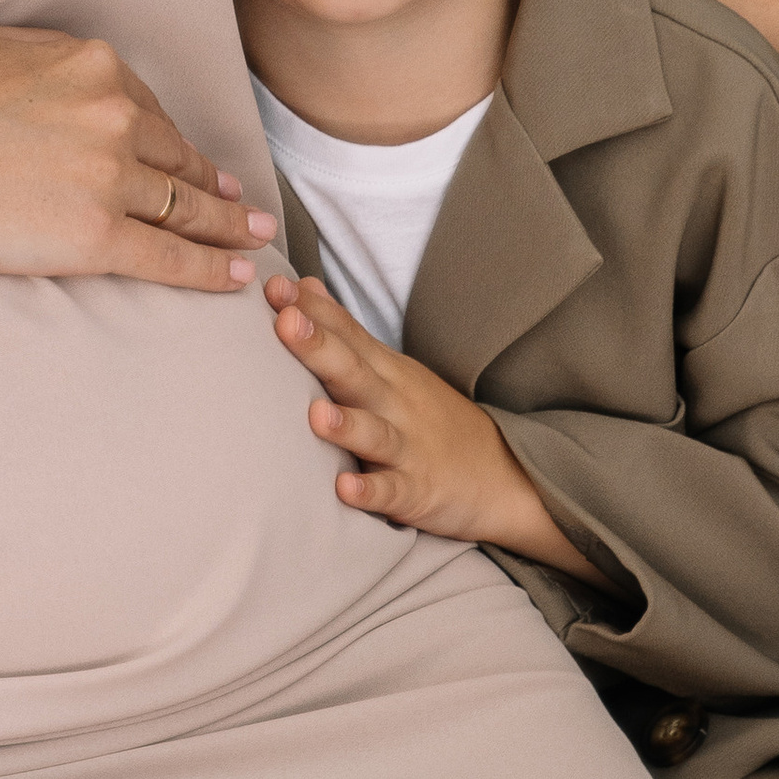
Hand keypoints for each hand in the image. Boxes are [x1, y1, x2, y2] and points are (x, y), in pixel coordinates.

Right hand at [0, 25, 273, 288]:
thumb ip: (51, 58)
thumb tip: (75, 72)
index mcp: (93, 65)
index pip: (149, 109)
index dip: (175, 141)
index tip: (194, 160)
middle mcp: (114, 115)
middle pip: (178, 157)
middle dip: (215, 183)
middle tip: (242, 202)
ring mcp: (110, 177)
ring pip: (187, 206)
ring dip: (228, 226)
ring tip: (253, 238)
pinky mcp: (96, 236)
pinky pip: (171, 256)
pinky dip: (211, 270)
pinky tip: (236, 277)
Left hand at [266, 276, 598, 573]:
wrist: (503, 474)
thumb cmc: (428, 417)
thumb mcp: (390, 368)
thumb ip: (343, 332)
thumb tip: (300, 288)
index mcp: (385, 371)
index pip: (347, 333)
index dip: (311, 310)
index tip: (275, 285)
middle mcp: (395, 403)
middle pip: (355, 372)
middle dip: (320, 347)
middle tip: (286, 323)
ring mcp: (408, 448)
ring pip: (374, 434)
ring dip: (346, 424)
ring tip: (316, 415)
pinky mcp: (418, 492)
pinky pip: (393, 492)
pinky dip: (371, 491)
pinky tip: (345, 488)